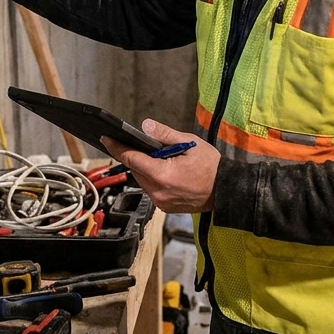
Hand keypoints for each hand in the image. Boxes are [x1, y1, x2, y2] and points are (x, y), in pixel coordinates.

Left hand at [102, 120, 217, 213]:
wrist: (225, 190)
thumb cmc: (211, 167)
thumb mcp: (189, 143)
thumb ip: (164, 135)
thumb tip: (145, 126)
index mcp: (162, 174)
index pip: (131, 159)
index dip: (117, 147)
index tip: (107, 139)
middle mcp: (158, 191)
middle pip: (136, 170)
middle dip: (137, 156)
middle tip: (145, 146)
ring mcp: (161, 201)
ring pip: (142, 180)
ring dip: (146, 168)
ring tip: (162, 159)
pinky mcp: (165, 207)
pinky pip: (151, 189)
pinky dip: (153, 179)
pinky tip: (165, 171)